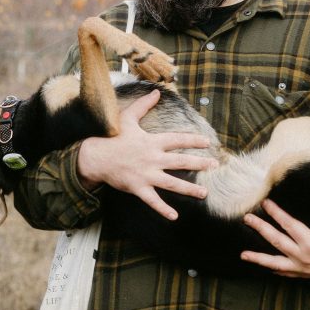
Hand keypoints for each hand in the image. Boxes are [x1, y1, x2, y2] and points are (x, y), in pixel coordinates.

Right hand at [76, 87, 218, 220]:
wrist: (95, 157)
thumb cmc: (112, 137)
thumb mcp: (128, 118)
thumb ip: (143, 105)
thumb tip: (156, 92)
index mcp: (152, 141)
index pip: (178, 139)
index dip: (194, 140)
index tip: (207, 142)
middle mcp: (152, 158)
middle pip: (181, 161)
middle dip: (199, 164)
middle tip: (214, 165)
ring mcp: (146, 174)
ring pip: (172, 183)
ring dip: (189, 189)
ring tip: (204, 194)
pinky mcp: (138, 187)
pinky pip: (153, 200)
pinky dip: (163, 209)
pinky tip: (174, 217)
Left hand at [241, 195, 309, 277]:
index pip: (288, 225)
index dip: (276, 213)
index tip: (265, 203)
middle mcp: (304, 256)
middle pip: (276, 241)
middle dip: (260, 229)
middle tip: (246, 219)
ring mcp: (303, 268)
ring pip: (275, 263)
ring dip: (258, 258)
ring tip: (243, 255)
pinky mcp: (305, 274)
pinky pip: (284, 273)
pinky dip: (272, 268)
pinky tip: (262, 264)